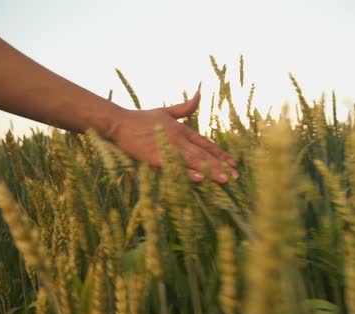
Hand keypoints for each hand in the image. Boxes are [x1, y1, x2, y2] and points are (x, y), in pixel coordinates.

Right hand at [107, 91, 237, 183]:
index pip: (206, 143)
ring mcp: (168, 147)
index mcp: (182, 129)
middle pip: (204, 154)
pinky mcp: (155, 157)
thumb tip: (200, 93)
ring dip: (210, 171)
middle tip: (235, 177)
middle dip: (220, 166)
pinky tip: (199, 179)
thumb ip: (185, 107)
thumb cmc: (142, 118)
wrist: (119, 122)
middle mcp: (179, 138)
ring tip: (224, 180)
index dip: (221, 153)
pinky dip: (187, 172)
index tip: (233, 163)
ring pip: (193, 161)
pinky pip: (175, 166)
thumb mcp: (166, 111)